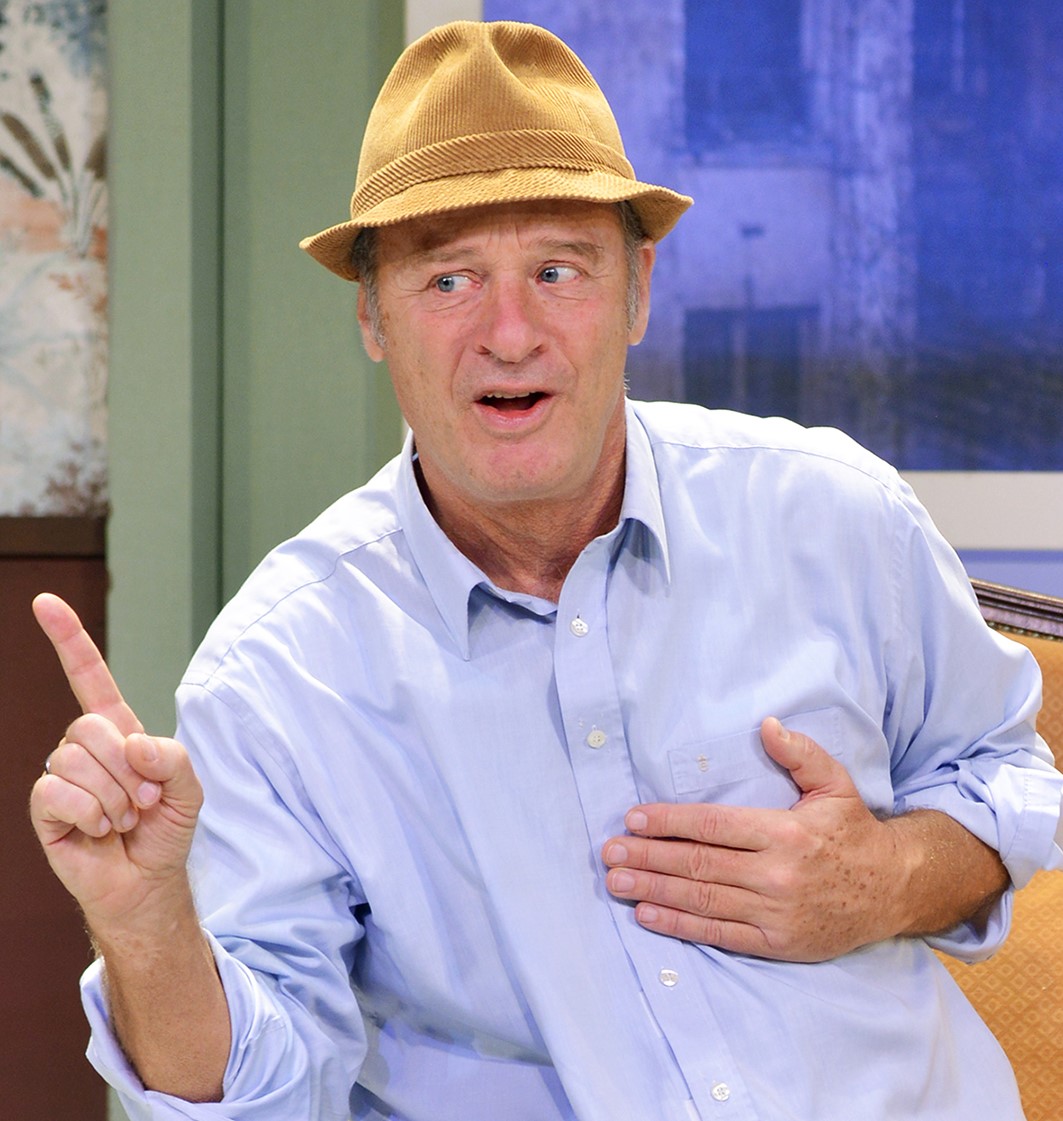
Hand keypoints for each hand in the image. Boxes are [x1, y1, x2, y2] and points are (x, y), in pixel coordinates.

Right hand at [29, 593, 201, 933]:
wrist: (148, 880)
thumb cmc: (166, 828)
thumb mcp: (188, 787)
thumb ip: (171, 756)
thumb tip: (132, 743)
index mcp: (119, 730)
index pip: (89, 677)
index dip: (69, 640)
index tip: (45, 603)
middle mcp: (84, 747)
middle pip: (90, 727)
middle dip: (128, 768)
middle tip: (144, 800)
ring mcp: (61, 776)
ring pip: (76, 761)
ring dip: (114, 796)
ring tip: (124, 818)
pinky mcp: (45, 808)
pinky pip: (58, 792)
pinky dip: (91, 813)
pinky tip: (100, 830)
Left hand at [602, 717, 907, 961]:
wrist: (893, 890)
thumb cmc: (854, 831)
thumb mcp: (835, 783)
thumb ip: (800, 753)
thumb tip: (767, 725)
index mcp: (784, 832)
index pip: (712, 825)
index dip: (669, 822)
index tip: (632, 819)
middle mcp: (776, 874)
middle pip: (698, 864)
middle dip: (648, 858)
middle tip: (608, 853)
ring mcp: (774, 912)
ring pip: (702, 899)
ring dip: (654, 891)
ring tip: (617, 883)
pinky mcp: (776, 942)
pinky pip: (719, 933)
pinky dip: (680, 926)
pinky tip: (648, 916)